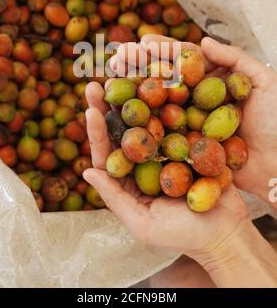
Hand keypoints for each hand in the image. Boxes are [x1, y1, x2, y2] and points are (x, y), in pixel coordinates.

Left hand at [83, 81, 247, 259]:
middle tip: (97, 84)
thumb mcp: (143, 225)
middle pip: (123, 131)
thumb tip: (87, 172)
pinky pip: (174, 121)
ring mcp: (166, 149)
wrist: (225, 232)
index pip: (109, 153)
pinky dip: (166, 104)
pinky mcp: (187, 143)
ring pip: (146, 121)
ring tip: (122, 77)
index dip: (97, 132)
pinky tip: (159, 85)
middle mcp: (144, 161)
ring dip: (134, 100)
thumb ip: (116, 199)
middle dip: (109, 107)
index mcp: (129, 179)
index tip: (90, 109)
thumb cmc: (183, 235)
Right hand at [112, 34, 276, 206]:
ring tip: (112, 81)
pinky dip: (143, 121)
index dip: (164, 50)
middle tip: (117, 59)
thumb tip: (204, 41)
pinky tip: (124, 114)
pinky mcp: (187, 143)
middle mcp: (198, 98)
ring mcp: (190, 120)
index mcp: (214, 79)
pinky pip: (162, 129)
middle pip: (166, 77)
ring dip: (135, 91)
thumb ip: (236, 59)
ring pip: (159, 102)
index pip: (185, 60)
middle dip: (141, 67)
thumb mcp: (265, 82)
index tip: (143, 42)